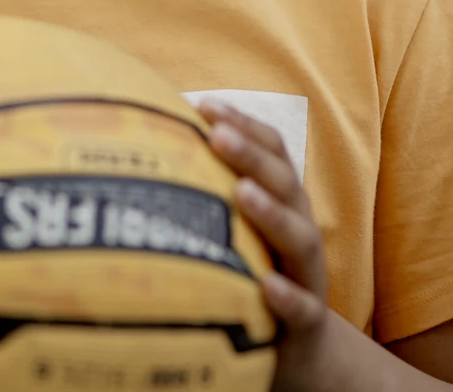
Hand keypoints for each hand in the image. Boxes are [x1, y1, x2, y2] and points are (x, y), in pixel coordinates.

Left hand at [199, 100, 363, 391]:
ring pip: (300, 238)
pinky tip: (266, 285)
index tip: (205, 105)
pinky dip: (287, 295)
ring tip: (241, 192)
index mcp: (283, 202)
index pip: (273, 152)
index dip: (244, 125)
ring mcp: (306, 274)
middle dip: (252, 155)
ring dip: (271, 212)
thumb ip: (206, 194)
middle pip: (284, 183)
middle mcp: (300, 229)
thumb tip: (145, 148)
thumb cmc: (253, 276)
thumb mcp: (234, 231)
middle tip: (217, 134)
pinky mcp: (306, 322)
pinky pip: (302, 308)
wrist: (300, 348)